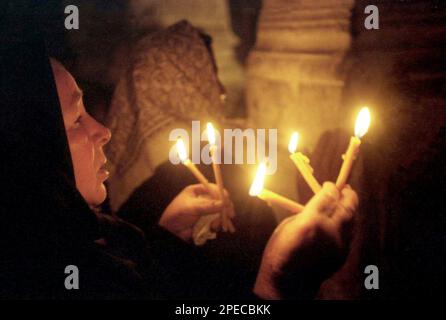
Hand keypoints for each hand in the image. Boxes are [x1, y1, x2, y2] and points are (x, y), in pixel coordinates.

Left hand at [159, 183, 233, 241]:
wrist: (171, 231)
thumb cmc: (176, 215)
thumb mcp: (190, 208)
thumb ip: (207, 206)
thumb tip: (223, 204)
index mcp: (197, 190)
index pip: (213, 188)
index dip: (221, 194)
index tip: (227, 201)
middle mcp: (203, 198)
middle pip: (219, 200)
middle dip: (225, 208)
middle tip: (230, 215)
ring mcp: (206, 210)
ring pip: (220, 212)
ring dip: (220, 219)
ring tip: (215, 226)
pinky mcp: (207, 220)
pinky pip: (217, 220)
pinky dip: (218, 225)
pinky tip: (214, 229)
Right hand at [254, 182, 357, 298]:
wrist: (287, 282)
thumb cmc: (281, 250)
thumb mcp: (289, 225)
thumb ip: (308, 212)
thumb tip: (322, 202)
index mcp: (311, 221)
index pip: (328, 196)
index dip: (330, 188)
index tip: (328, 184)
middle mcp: (329, 232)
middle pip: (347, 207)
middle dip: (348, 195)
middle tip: (345, 189)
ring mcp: (338, 245)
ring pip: (352, 220)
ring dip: (349, 209)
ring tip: (344, 202)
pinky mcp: (342, 254)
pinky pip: (349, 234)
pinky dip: (347, 224)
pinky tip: (340, 221)